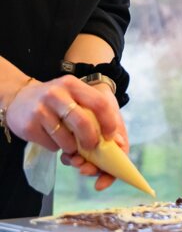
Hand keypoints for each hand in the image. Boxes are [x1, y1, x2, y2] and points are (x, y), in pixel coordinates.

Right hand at [7, 75, 126, 188]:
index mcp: (72, 85)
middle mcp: (56, 95)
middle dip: (91, 139)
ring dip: (72, 147)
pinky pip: (51, 145)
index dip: (108, 121)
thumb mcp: (72, 93)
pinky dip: (56, 147)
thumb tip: (114, 136)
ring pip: (65, 138)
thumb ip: (90, 107)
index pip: (98, 103)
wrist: (17, 98)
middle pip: (83, 122)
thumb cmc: (54, 98)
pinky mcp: (29, 127)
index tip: (111, 135)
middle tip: (93, 146)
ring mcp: (40, 110)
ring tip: (71, 145)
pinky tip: (53, 140)